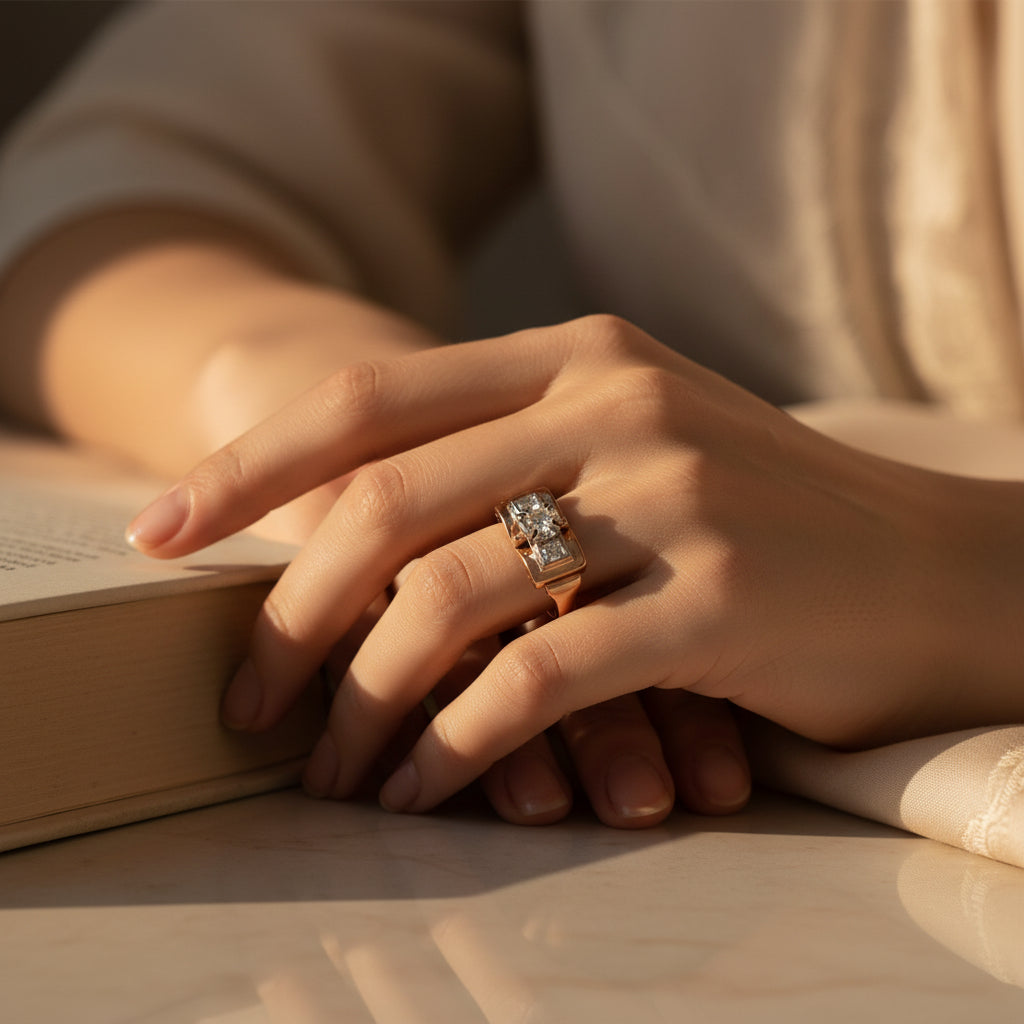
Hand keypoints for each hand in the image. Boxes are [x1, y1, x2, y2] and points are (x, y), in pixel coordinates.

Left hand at [126, 315, 1022, 817]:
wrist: (934, 567)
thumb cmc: (771, 510)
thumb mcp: (641, 441)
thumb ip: (516, 456)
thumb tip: (358, 533)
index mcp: (579, 355)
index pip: (370, 397)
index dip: (251, 468)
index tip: (162, 535)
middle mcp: (614, 403)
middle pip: (385, 504)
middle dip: (289, 614)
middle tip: (245, 698)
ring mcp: (671, 495)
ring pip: (448, 601)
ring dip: (365, 700)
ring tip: (330, 769)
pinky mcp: (716, 599)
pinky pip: (537, 680)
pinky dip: (457, 742)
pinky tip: (422, 786)